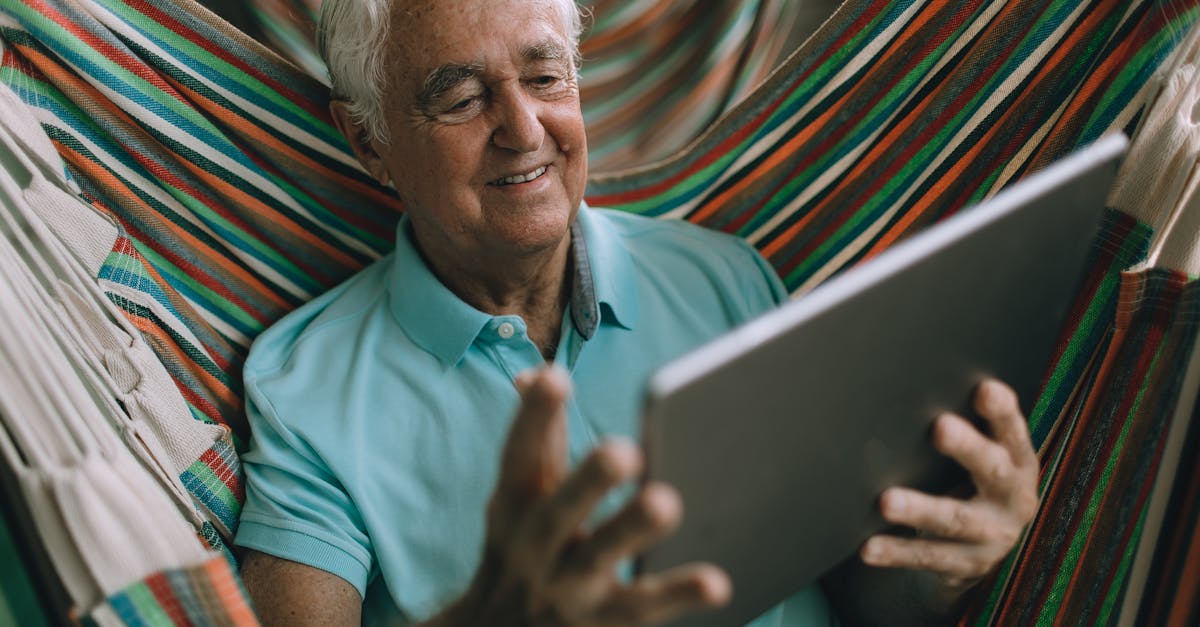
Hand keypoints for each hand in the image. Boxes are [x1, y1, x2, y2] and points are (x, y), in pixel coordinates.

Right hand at [441, 367, 729, 626]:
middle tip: (623, 451)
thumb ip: (538, 437)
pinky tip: (717, 581)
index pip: (519, 457)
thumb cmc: (526, 549)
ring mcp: (569, 589)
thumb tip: (535, 374)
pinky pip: (642, 607)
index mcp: (516, 506)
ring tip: (666, 502)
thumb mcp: (519, 498)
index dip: (533, 417)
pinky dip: (679, 594)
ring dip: (630, 531)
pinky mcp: (604, 621)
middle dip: (589, 481)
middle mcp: (536, 547)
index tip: (555, 379)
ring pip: (598, 559)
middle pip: (559, 513)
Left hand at [859, 379, 1039, 590]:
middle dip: (967, 448)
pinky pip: (929, 557)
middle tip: (940, 427)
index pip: (1013, 433)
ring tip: (886, 502)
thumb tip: (913, 387)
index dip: (1002, 413)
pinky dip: (896, 552)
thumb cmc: (972, 480)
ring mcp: (993, 535)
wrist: (981, 547)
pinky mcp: (968, 564)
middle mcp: (1013, 497)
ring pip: (954, 519)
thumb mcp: (981, 457)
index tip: (985, 389)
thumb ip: (966, 430)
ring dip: (920, 509)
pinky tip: (868, 547)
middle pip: (992, 469)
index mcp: (1018, 462)